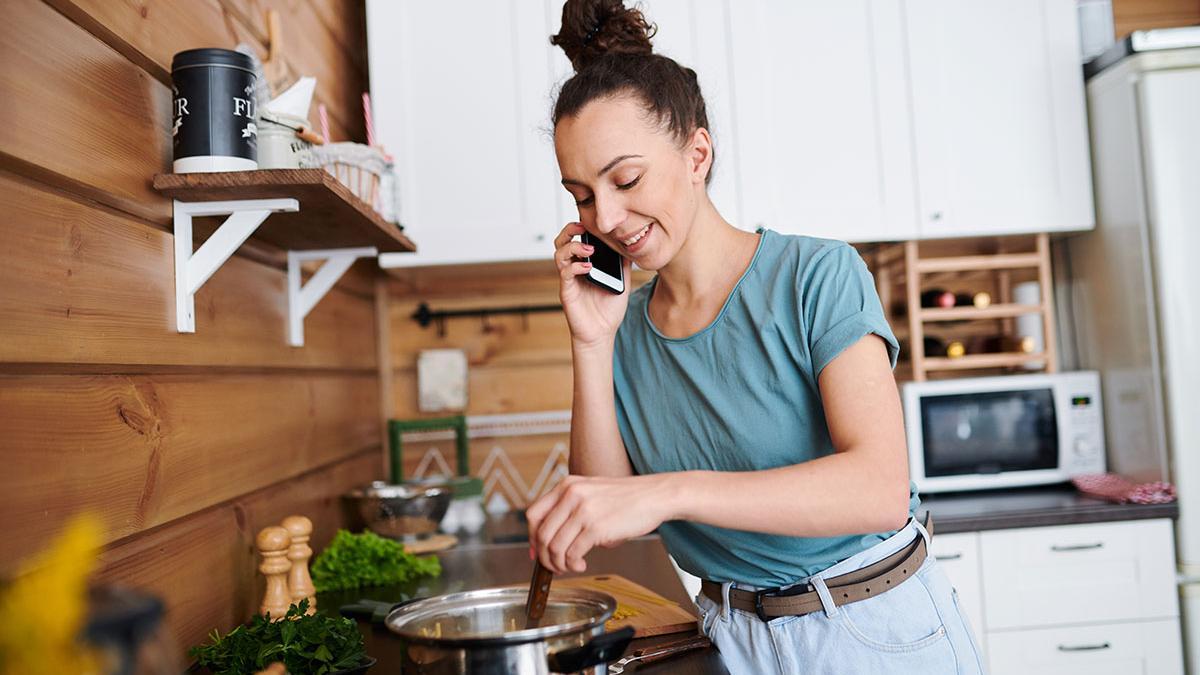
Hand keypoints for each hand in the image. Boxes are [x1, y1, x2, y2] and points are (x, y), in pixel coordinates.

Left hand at [526, 474, 670, 573]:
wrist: (654, 496)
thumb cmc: (627, 498)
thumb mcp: (591, 493)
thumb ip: (570, 509)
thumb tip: (552, 541)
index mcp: (566, 485)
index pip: (533, 514)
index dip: (531, 538)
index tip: (536, 552)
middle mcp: (571, 495)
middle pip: (541, 534)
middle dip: (544, 557)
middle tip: (554, 566)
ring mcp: (583, 511)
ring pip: (554, 547)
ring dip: (559, 564)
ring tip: (570, 567)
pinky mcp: (596, 527)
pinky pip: (572, 553)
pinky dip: (573, 565)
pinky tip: (581, 565)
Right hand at [553, 222, 633, 349]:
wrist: (602, 333)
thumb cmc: (608, 309)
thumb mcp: (622, 281)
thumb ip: (623, 264)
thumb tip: (631, 245)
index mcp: (584, 263)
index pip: (576, 239)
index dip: (580, 227)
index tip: (592, 221)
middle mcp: (574, 269)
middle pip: (561, 242)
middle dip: (569, 230)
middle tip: (583, 227)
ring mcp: (569, 280)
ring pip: (560, 254)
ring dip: (573, 247)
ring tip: (589, 250)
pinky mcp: (567, 292)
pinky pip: (566, 273)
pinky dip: (576, 267)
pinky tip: (588, 268)